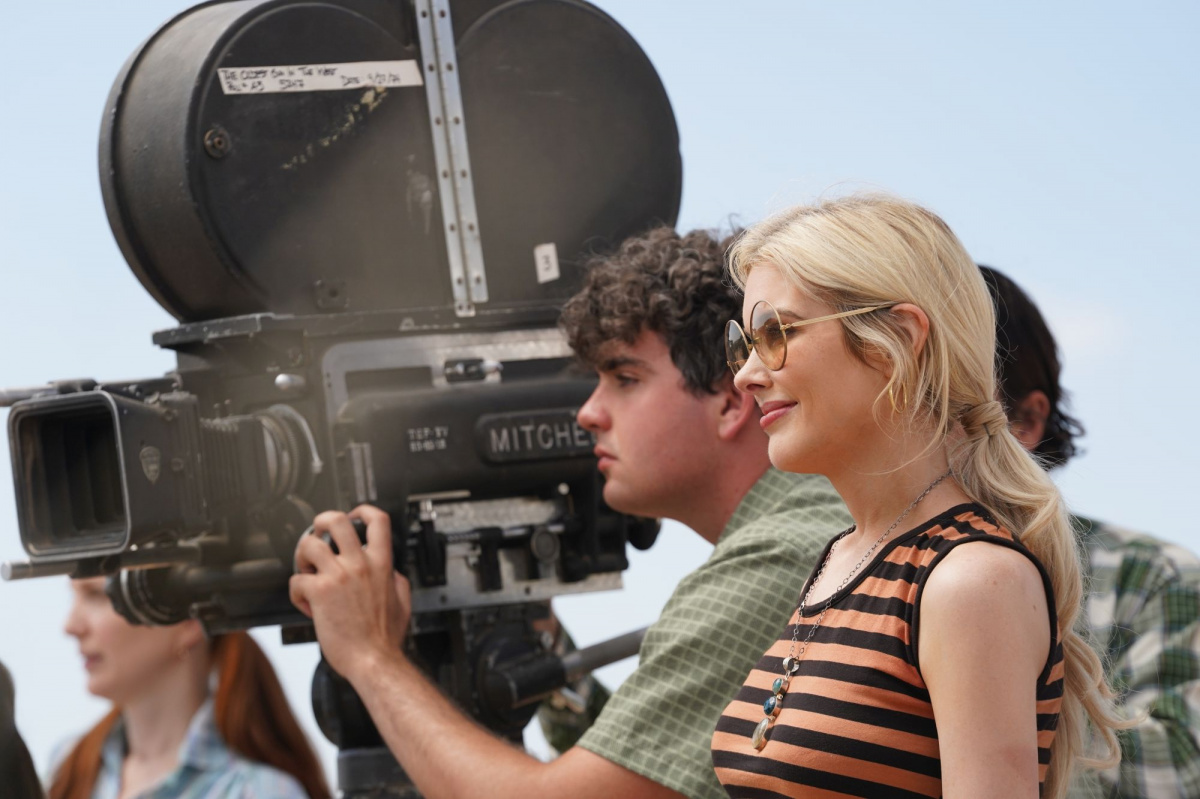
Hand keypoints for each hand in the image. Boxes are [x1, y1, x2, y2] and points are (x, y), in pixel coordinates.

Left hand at [289, 505, 411, 683]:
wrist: (374, 660)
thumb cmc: (385, 638)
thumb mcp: (403, 600)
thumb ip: (396, 580)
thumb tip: (391, 571)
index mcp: (382, 564)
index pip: (377, 519)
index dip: (362, 510)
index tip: (354, 515)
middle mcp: (359, 565)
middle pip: (336, 521)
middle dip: (321, 522)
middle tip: (319, 534)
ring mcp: (338, 577)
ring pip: (309, 545)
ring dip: (302, 555)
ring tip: (307, 570)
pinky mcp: (319, 593)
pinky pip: (297, 580)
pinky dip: (296, 591)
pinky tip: (305, 602)